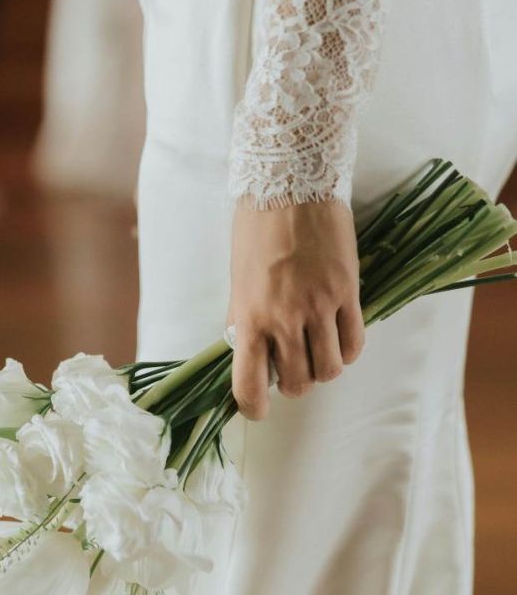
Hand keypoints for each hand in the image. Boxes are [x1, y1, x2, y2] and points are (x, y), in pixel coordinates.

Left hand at [228, 198, 364, 419]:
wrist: (290, 184)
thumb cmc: (256, 230)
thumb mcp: (238, 280)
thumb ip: (244, 320)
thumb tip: (246, 351)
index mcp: (249, 318)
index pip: (248, 385)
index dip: (253, 407)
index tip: (257, 410)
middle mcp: (283, 319)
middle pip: (298, 384)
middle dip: (295, 384)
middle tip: (293, 366)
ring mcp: (318, 307)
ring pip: (329, 370)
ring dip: (323, 368)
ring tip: (317, 350)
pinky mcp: (348, 292)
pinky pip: (354, 344)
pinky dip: (347, 351)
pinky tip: (338, 337)